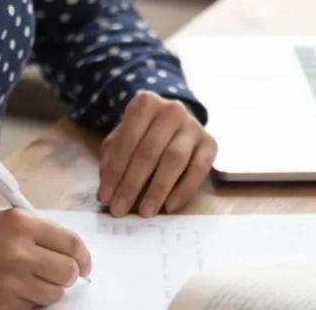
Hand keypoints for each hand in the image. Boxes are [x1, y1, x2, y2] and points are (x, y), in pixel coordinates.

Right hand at [0, 209, 91, 309]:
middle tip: (56, 276)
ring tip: (24, 284)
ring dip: (45, 293)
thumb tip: (67, 253)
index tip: (84, 265)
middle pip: (68, 273)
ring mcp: (10, 283)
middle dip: (67, 277)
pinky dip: (24, 305)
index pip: (72, 244)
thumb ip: (33, 233)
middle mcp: (19, 252)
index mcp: (21, 224)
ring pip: (52, 297)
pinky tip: (6, 293)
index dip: (83, 257)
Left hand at [97, 91, 216, 217]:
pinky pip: (199, 169)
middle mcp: (172, 109)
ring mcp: (193, 125)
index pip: (127, 139)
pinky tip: (169, 206)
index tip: (104, 197)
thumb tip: (106, 188)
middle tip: (120, 209)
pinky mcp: (211, 143)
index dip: (114, 170)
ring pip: (174, 159)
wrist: (177, 123)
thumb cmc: (144, 133)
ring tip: (145, 211)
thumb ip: (112, 158)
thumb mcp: (123, 138)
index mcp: (146, 103)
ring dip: (157, 189)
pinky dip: (183, 190)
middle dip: (132, 183)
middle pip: (149, 151)